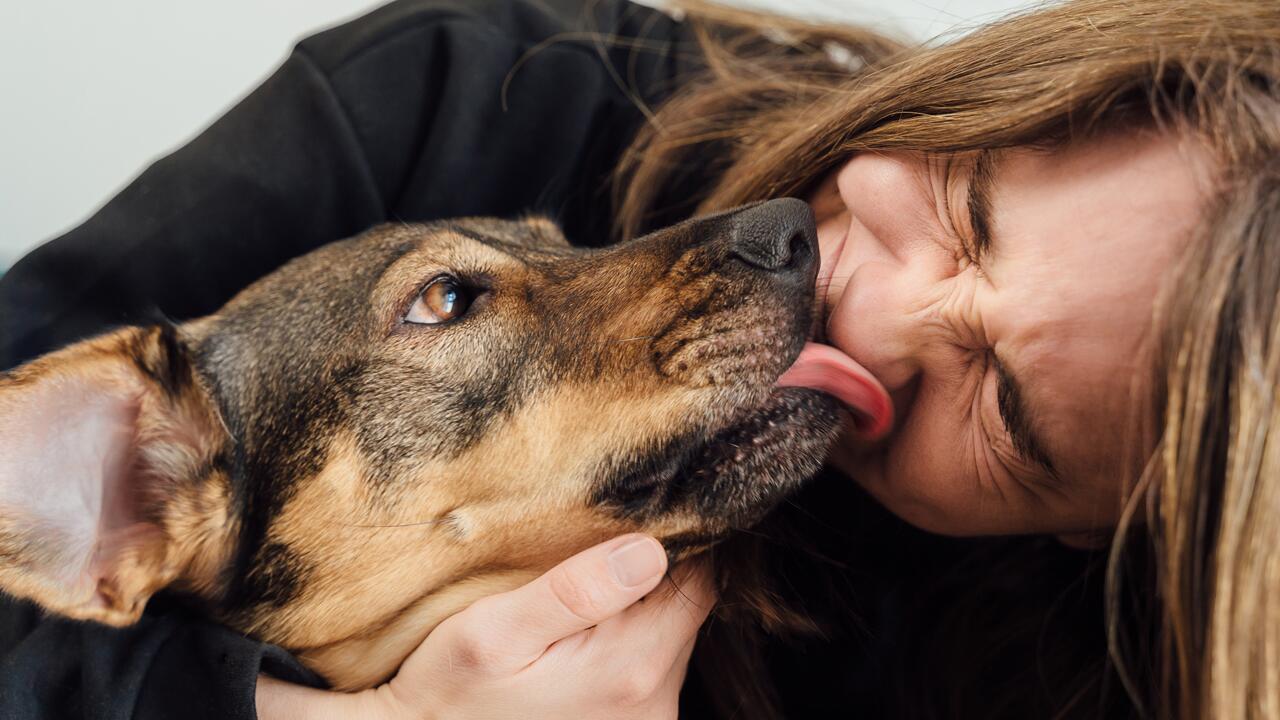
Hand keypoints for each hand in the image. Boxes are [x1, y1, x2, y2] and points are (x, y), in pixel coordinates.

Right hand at [257, 534, 715, 719]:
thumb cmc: (447, 693)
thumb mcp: (492, 631)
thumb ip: (574, 591)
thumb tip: (651, 550)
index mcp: (630, 668)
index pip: (698, 580)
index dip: (674, 537)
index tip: (632, 512)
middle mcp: (654, 701)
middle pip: (687, 606)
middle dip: (653, 569)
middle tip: (599, 540)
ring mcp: (646, 718)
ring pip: (670, 633)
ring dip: (639, 604)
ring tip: (584, 583)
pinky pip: (650, 663)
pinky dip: (625, 636)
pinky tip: (580, 627)